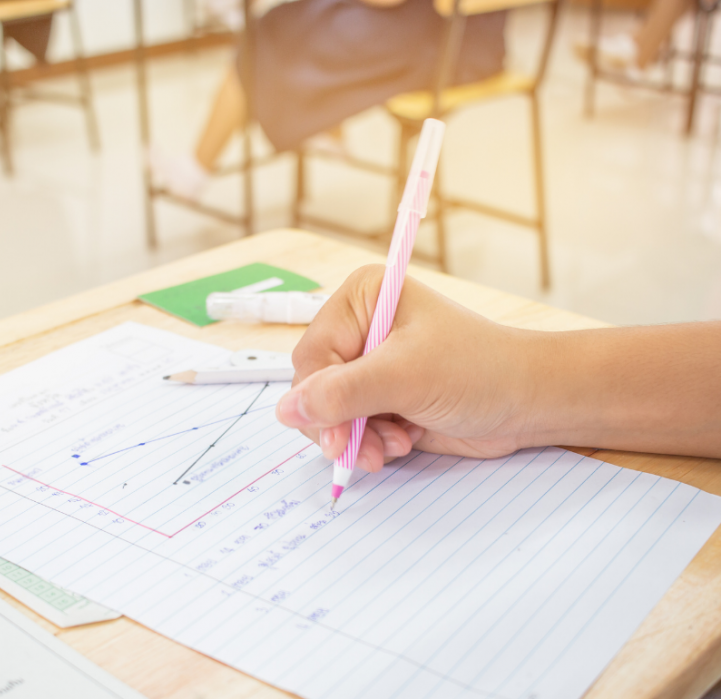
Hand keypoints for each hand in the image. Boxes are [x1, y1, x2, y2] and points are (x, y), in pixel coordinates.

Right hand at [275, 265, 534, 471]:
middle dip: (340, 422)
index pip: (312, 354)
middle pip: (315, 386)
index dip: (318, 396)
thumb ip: (343, 393)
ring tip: (393, 444)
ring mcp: (370, 365)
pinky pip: (351, 427)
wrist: (529, 402)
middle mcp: (360, 328)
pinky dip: (370, 442)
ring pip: (330, 412)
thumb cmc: (481, 370)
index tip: (336, 432)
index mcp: (362, 299)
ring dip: (357, 437)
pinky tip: (401, 441)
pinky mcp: (382, 396)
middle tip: (363, 448)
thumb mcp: (406, 377)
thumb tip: (288, 409)